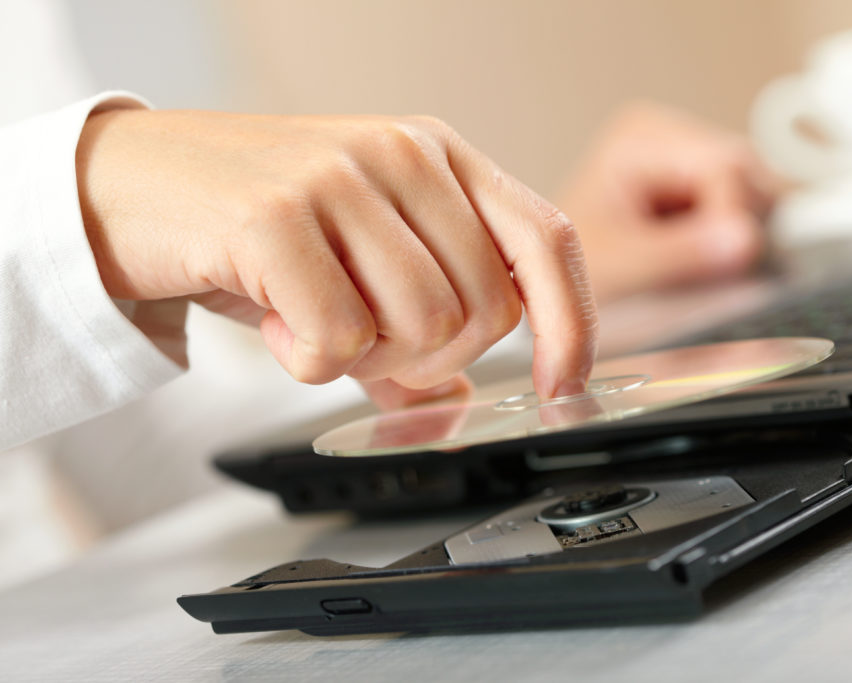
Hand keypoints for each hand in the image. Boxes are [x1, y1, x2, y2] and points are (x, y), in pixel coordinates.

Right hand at [76, 111, 596, 399]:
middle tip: (364, 337)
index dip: (570, 321)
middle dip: (430, 355)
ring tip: (310, 320)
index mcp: (439, 158)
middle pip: (484, 308)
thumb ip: (415, 328)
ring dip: (365, 356)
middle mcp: (402, 155)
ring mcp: (339, 178)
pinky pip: (339, 338)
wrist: (133, 187)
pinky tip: (272, 320)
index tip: (563, 384)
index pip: (545, 239)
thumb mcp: (354, 260)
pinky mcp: (274, 216)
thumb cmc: (256, 224)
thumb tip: (462, 396)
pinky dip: (307, 360)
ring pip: (422, 325)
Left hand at [559, 101, 779, 303]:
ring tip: (703, 271)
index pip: (725, 165)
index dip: (735, 217)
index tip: (734, 262)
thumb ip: (681, 254)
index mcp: (641, 136)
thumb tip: (744, 242)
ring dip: (743, 237)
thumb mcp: (619, 265)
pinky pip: (747, 212)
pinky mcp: (700, 192)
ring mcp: (688, 162)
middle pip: (749, 174)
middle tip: (719, 274)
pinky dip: (736, 242)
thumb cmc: (562, 268)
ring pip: (757, 193)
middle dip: (743, 226)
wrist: (544, 284)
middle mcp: (669, 137)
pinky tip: (708, 263)